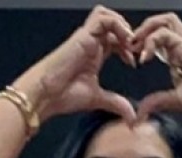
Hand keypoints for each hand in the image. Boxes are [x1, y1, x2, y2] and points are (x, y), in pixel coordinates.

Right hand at [13, 5, 136, 123]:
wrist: (45, 94)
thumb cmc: (63, 95)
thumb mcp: (97, 99)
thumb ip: (115, 103)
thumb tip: (131, 116)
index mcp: (94, 55)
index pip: (115, 40)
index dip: (128, 47)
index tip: (133, 63)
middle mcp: (90, 43)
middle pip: (114, 25)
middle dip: (129, 35)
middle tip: (135, 51)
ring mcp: (86, 37)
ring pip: (108, 16)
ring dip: (123, 26)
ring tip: (129, 43)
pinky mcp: (83, 35)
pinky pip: (103, 19)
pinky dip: (118, 26)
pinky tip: (124, 42)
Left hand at [131, 13, 181, 123]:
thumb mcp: (176, 101)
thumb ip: (158, 102)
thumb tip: (140, 114)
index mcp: (178, 59)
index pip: (158, 40)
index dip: (142, 44)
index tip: (131, 57)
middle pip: (162, 24)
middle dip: (142, 30)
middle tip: (130, 46)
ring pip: (165, 21)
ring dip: (146, 28)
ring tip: (135, 45)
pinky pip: (165, 34)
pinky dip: (151, 41)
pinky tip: (145, 57)